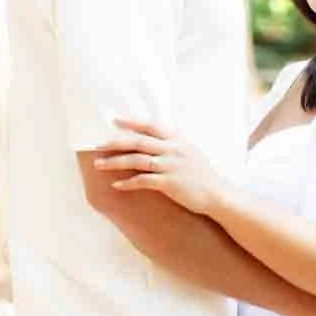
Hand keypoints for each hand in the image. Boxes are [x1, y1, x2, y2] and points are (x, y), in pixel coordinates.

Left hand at [94, 120, 226, 219]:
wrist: (217, 194)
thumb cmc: (202, 174)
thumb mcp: (190, 151)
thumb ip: (172, 143)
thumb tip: (153, 138)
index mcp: (177, 139)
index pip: (150, 126)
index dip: (131, 122)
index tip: (113, 120)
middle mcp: (173, 149)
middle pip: (138, 142)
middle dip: (115, 143)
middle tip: (98, 145)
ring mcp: (171, 166)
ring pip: (136, 160)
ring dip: (115, 162)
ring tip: (99, 165)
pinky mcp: (169, 183)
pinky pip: (143, 181)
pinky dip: (128, 183)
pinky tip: (116, 185)